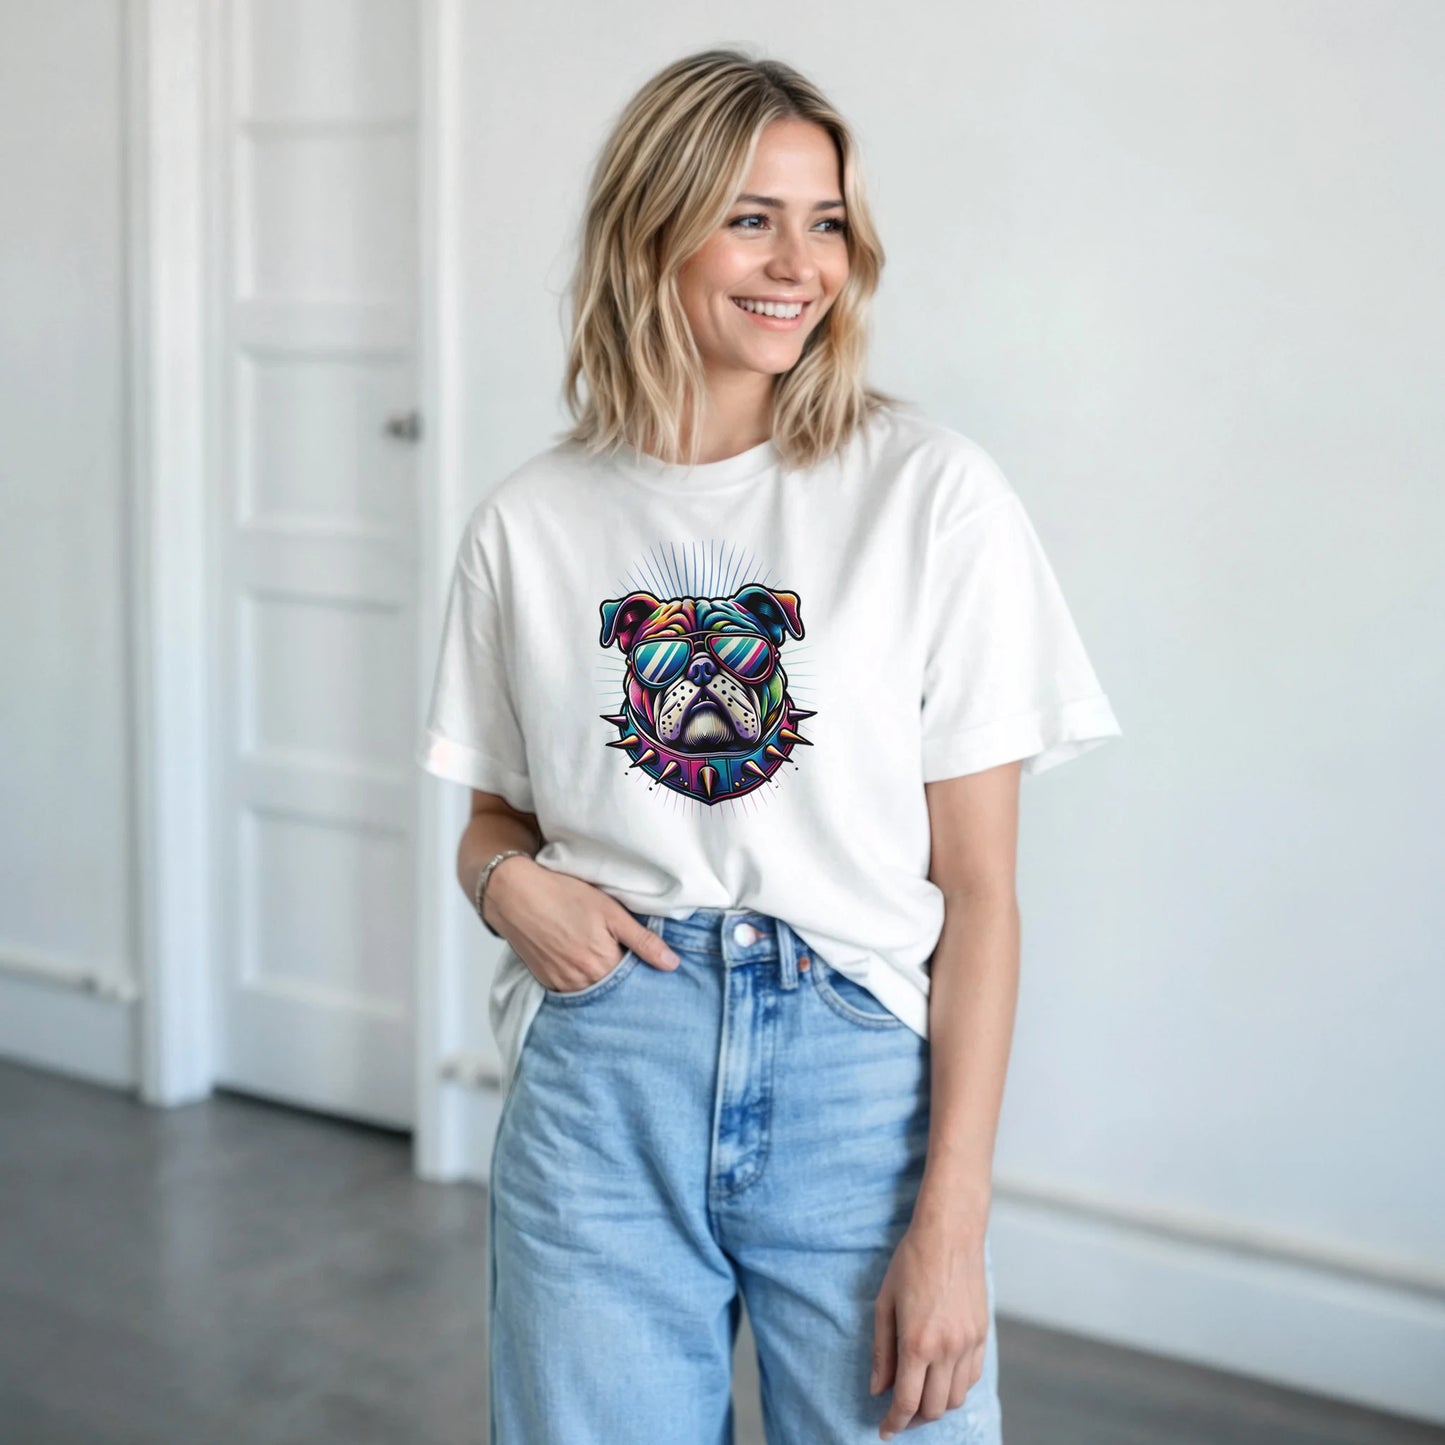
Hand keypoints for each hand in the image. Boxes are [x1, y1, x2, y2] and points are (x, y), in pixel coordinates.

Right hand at [483, 858, 678, 990]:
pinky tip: (581, 961)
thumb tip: (672, 964)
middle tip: (625, 958)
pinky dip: (580, 980)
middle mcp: (582, 982)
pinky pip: (571, 990)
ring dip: (601, 980)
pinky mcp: (545, 981)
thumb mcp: (611, 912)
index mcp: (602, 965)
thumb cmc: (563, 896)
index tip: (648, 963)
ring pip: (592, 991)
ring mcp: (561, 984)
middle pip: (613, 989)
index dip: (642, 971)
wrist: (515, 895)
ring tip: (600, 956)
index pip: (634, 981)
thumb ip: (643, 940)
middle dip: (622, 978)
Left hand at [871, 1218, 988, 1439]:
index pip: (907, 1402)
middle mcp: (947, 1349)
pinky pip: (971, 1377)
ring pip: (955, 1398)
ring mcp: (968, 1343)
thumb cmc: (911, 1262)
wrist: (949, 1233)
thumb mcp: (884, 1303)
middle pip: (934, 1408)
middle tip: (899, 1416)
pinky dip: (955, 1387)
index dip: (894, 1422)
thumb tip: (878, 1389)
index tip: (885, 1430)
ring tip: (919, 1398)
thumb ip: (881, 1351)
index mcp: (917, 1343)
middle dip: (914, 1419)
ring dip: (936, 1406)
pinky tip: (940, 1379)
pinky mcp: (982, 1334)